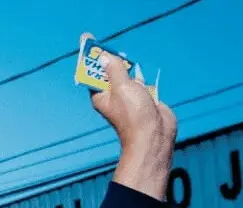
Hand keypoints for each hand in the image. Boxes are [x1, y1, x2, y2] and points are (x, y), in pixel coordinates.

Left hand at [88, 39, 175, 200]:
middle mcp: (112, 95)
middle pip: (108, 71)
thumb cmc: (134, 115)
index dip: (90, 57)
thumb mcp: (122, 87)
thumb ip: (114, 70)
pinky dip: (141, 75)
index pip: (92, 72)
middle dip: (109, 58)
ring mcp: (128, 96)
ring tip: (124, 56)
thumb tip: (104, 57)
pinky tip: (141, 71)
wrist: (155, 134)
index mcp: (100, 95)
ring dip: (126, 66)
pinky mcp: (143, 97)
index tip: (87, 39)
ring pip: (125, 75)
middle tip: (108, 46)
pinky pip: (140, 81)